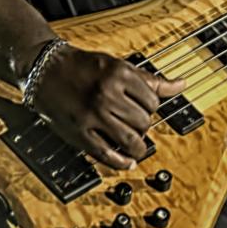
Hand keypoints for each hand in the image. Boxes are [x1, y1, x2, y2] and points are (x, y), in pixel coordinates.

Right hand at [27, 45, 184, 169]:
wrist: (45, 70)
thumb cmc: (83, 67)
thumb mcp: (118, 65)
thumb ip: (150, 79)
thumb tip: (181, 84)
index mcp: (119, 74)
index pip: (153, 101)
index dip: (151, 107)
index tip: (144, 108)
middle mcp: (107, 94)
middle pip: (144, 121)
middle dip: (144, 125)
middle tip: (136, 123)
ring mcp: (93, 115)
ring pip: (131, 139)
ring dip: (138, 145)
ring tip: (135, 143)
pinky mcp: (79, 133)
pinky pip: (107, 154)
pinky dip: (122, 162)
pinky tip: (128, 161)